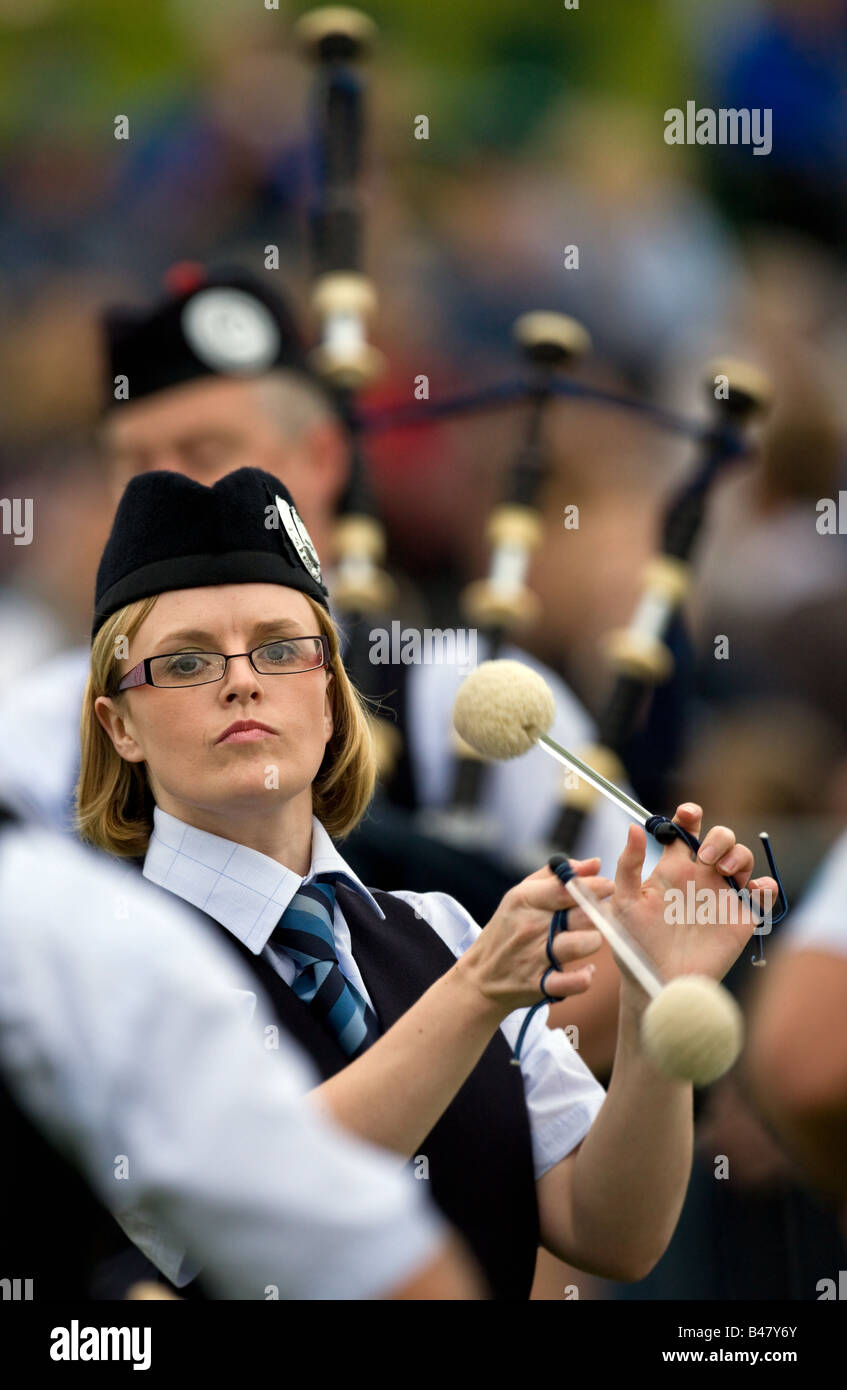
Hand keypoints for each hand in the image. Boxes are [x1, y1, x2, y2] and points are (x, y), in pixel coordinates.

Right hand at [459, 858, 613, 1016]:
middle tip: (602, 914)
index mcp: (524, 900)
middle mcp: (529, 927)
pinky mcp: (538, 985)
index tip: (608, 886)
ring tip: (589, 940)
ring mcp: (533, 957)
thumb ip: (557, 877)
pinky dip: (584, 978)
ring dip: (593, 941)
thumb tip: (595, 864)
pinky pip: (572, 983)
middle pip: (582, 914)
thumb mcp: (522, 895)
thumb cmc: (508, 928)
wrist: (480, 974)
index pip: (566, 888)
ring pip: (583, 944)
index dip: (593, 886)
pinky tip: (587, 971)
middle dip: (599, 912)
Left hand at [611, 803, 778, 1002]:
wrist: (657, 983)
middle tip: (705, 858)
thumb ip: (627, 865)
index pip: (685, 831)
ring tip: (723, 871)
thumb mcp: (623, 902)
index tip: (689, 813)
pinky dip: (766, 885)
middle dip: (719, 837)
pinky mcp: (741, 918)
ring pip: (743, 858)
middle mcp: (700, 878)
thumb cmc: (634, 944)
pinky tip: (753, 889)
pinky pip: (765, 893)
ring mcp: (722, 896)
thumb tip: (634, 826)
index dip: (689, 815)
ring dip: (739, 855)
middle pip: (720, 838)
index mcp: (673, 869)